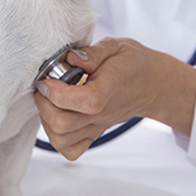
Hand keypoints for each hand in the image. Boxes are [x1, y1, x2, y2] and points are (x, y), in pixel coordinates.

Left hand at [33, 37, 195, 160]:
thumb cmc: (131, 63)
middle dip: (44, 104)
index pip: (84, 101)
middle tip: (44, 87)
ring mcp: (97, 127)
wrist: (151, 85)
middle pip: (63, 125)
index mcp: (109, 89)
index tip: (47, 78)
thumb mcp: (116, 46)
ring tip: (50, 101)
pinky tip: (58, 115)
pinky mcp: (93, 134)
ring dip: (46, 120)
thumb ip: (92, 52)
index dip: (57, 90)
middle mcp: (102, 113)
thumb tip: (70, 59)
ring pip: (61, 140)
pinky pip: (70, 149)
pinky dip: (57, 137)